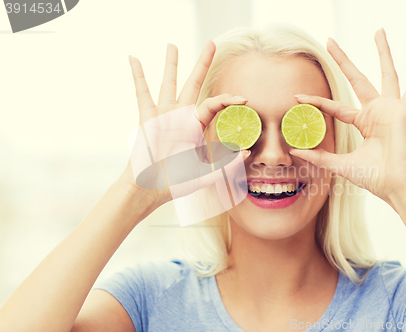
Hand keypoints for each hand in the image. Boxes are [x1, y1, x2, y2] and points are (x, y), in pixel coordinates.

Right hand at [116, 40, 250, 209]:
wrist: (151, 189)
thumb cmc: (176, 184)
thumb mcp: (206, 175)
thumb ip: (225, 166)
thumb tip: (247, 154)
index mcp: (196, 127)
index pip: (214, 104)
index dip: (229, 99)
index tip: (244, 98)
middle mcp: (181, 117)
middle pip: (193, 83)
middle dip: (202, 64)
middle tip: (212, 43)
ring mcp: (163, 115)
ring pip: (168, 82)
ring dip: (171, 63)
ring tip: (172, 44)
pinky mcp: (147, 118)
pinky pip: (142, 91)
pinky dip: (137, 74)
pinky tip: (134, 57)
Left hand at [290, 28, 405, 208]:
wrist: (395, 188)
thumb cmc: (374, 177)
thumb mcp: (340, 164)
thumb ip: (319, 157)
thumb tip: (295, 151)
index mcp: (363, 122)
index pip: (335, 106)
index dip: (316, 102)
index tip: (297, 97)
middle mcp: (376, 112)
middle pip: (357, 79)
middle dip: (344, 61)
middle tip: (330, 41)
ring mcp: (390, 110)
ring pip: (385, 75)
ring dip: (383, 53)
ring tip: (379, 31)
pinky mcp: (402, 114)